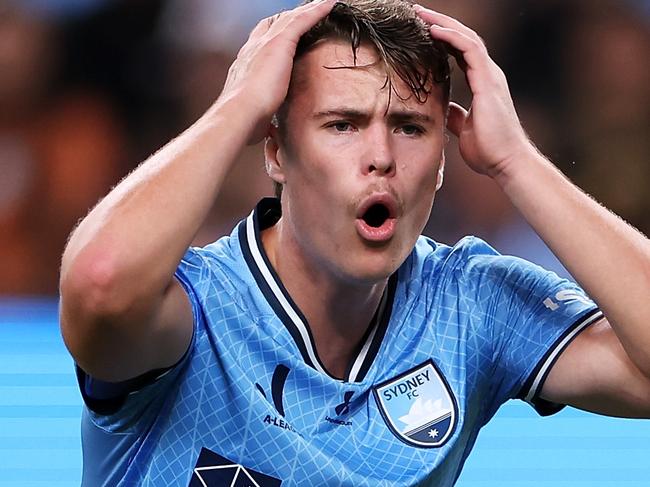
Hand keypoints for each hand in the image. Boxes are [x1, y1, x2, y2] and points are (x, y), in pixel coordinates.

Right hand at [219, 0, 336, 143]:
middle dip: (287, 19)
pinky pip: (302, 20)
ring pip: (288, 18)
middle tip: (303, 15)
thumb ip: (261, 117)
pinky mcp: (279, 42)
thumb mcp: (254, 116)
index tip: (282, 38)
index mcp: (246, 66)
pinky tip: (329, 4)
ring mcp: (265, 43)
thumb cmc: (245, 122)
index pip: (259, 45)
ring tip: (322, 5)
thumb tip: (263, 132)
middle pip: (272, 25)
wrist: (240, 113)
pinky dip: (316, 11)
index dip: (271, 38)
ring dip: (306, 11)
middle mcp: (252, 50)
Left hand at [414, 6, 535, 177]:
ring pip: (466, 37)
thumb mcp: (465, 128)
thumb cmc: (489, 150)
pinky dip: (451, 37)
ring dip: (442, 23)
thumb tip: (445, 110)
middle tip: (417, 12)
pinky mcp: (489, 82)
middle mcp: (488, 74)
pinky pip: (470, 50)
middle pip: (463, 38)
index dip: (442, 38)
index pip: (461, 51)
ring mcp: (490, 76)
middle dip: (440, 23)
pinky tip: (433, 31)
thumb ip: (457, 115)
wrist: (505, 163)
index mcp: (482, 83)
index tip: (420, 30)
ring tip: (420, 14)